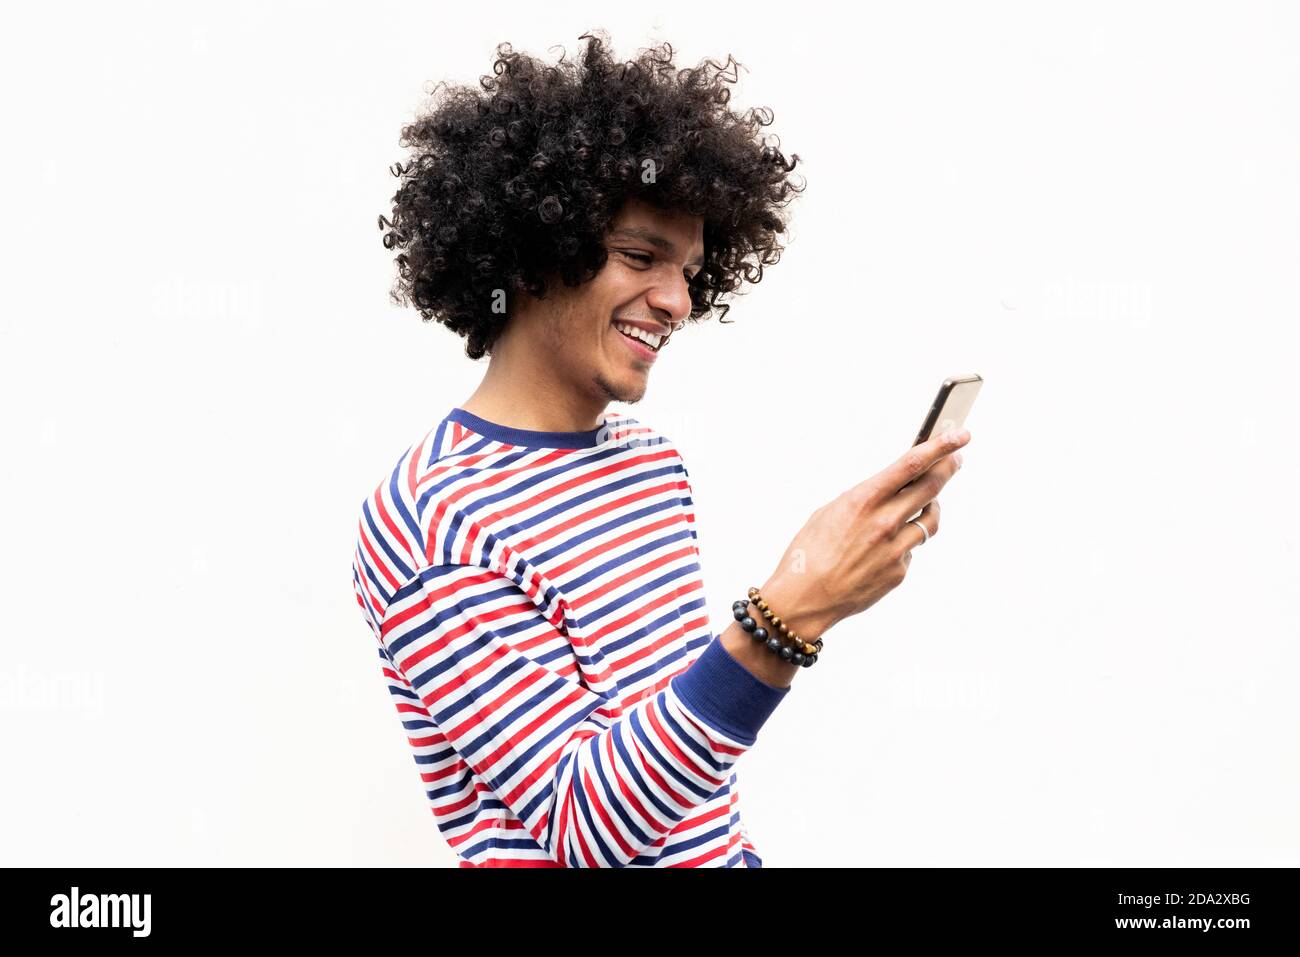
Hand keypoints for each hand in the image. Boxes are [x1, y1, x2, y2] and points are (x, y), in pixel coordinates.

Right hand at [760, 428, 971, 639]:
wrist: (804, 598)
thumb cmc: (808, 553)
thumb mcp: (829, 512)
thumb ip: (863, 499)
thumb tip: (888, 489)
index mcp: (863, 500)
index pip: (911, 465)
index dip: (940, 447)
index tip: (959, 435)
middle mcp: (884, 522)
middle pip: (931, 487)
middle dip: (947, 468)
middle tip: (956, 459)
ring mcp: (895, 549)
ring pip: (929, 520)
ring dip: (930, 507)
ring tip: (927, 503)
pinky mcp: (899, 572)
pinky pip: (911, 549)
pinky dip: (904, 543)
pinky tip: (885, 548)